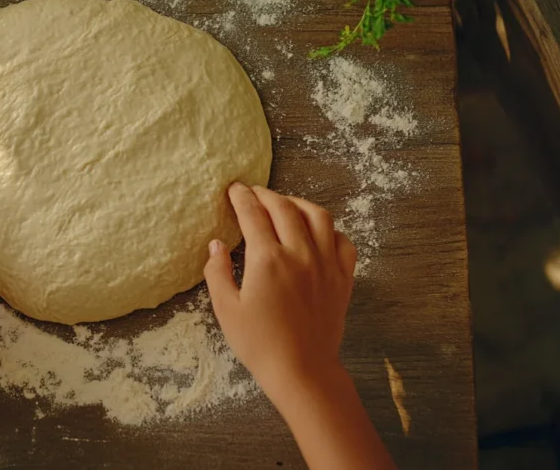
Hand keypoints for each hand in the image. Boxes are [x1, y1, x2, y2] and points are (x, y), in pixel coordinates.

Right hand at [204, 183, 356, 399]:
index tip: (234, 189)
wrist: (302, 370)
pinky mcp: (342, 278)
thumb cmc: (259, 344)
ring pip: (318, 216)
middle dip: (265, 194)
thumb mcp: (226, 309)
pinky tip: (317, 233)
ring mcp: (325, 264)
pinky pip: (343, 241)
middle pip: (283, 207)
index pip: (253, 214)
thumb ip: (217, 272)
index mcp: (267, 259)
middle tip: (253, 193)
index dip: (241, 197)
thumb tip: (216, 245)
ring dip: (298, 203)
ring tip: (284, 205)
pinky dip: (330, 230)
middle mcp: (299, 254)